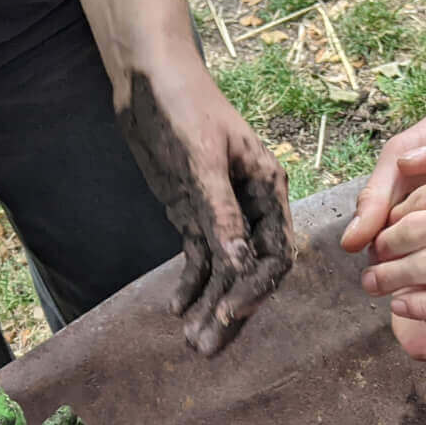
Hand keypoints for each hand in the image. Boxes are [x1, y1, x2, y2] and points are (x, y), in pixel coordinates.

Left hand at [117, 61, 292, 355]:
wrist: (150, 77)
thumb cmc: (185, 104)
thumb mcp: (202, 159)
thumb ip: (221, 213)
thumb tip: (240, 265)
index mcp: (268, 189)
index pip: (276, 252)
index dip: (257, 287)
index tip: (230, 313)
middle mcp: (251, 207)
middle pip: (250, 270)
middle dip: (231, 309)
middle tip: (208, 347)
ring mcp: (222, 213)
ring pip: (223, 270)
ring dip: (208, 305)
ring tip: (193, 342)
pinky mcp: (193, 214)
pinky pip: (198, 258)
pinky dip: (190, 283)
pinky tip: (178, 308)